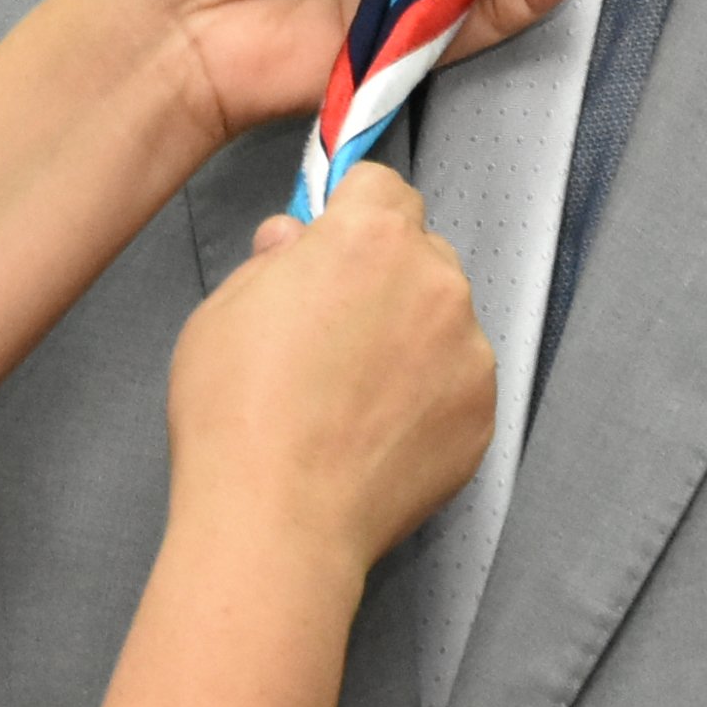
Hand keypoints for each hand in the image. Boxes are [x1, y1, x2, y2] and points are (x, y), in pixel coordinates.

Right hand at [166, 164, 493, 578]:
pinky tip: (376, 432)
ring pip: (444, 320)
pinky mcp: (483, 413)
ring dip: (411, 338)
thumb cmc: (235, 410)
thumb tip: (295, 242)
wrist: (278, 520)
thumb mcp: (224, 309)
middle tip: (332, 332)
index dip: (351, 213)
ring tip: (353, 396)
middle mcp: (434, 280)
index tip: (330, 249)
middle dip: (384, 277)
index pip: (381, 186)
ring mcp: (469, 350)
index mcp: (369, 236)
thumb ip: (273, 261)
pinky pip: (458, 383)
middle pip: (419, 252)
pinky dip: (428, 397)